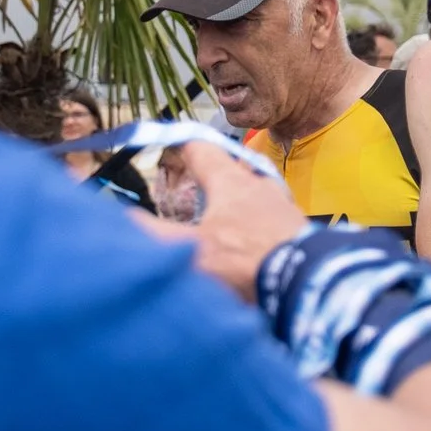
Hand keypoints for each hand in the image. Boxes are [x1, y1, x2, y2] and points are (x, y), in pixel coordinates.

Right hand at [150, 142, 311, 298]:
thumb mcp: (190, 249)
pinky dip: (252, 227)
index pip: (201, 148)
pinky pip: (268, 220)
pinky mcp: (297, 230)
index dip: (181, 146)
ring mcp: (282, 207)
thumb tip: (122, 218)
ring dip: (231, 206)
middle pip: (228, 171)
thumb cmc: (247, 260)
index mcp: (231, 181)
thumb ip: (152, 232)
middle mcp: (259, 185)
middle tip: (189, 193)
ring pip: (250, 196)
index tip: (170, 148)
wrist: (308, 284)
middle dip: (208, 180)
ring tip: (214, 224)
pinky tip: (244, 248)